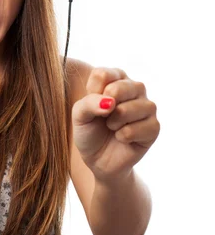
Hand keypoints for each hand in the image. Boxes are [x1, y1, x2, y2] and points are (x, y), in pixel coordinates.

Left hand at [72, 67, 159, 183]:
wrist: (98, 160)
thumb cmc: (89, 132)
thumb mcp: (79, 116)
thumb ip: (89, 103)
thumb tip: (110, 102)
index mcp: (115, 79)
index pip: (103, 74)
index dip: (92, 93)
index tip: (92, 105)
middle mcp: (135, 89)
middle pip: (120, 86)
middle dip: (106, 106)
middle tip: (103, 117)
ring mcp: (147, 107)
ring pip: (132, 107)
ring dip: (115, 122)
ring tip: (112, 127)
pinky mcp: (154, 127)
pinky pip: (140, 127)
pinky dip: (124, 135)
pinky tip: (121, 138)